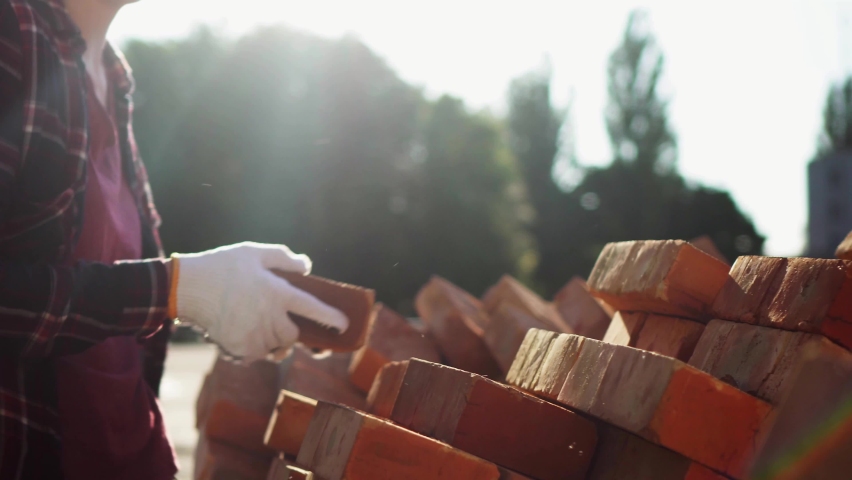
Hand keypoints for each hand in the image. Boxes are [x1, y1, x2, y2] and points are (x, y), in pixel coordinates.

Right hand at [168, 242, 347, 362]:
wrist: (186, 288)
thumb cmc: (222, 266)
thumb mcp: (254, 252)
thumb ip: (284, 258)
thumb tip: (306, 266)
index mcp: (278, 293)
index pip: (313, 309)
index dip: (332, 318)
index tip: (345, 326)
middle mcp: (270, 318)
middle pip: (294, 335)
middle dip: (292, 331)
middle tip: (278, 321)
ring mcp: (255, 337)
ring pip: (276, 347)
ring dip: (273, 340)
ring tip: (254, 324)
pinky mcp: (240, 351)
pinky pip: (257, 355)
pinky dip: (254, 347)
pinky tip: (240, 331)